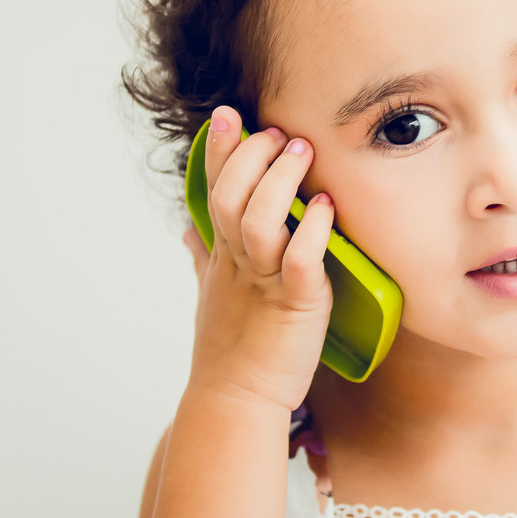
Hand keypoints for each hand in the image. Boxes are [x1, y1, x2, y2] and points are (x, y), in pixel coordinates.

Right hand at [185, 106, 335, 411]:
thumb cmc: (228, 349)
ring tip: (301, 150)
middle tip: (275, 131)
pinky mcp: (293, 305)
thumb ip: (203, 257)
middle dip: (250, 157)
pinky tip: (326, 207)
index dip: (219, 152)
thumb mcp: (210, 294)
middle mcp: (237, 263)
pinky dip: (312, 233)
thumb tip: (190, 230)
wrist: (235, 401)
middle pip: (230, 197)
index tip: (227, 115)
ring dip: (280, 182)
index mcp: (220, 256)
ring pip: (258, 222)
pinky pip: (299, 263)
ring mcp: (262, 283)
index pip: (212, 191)